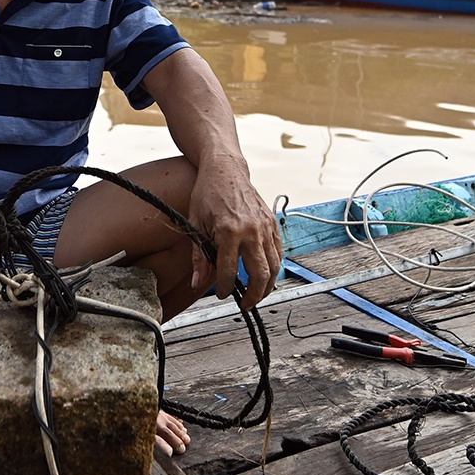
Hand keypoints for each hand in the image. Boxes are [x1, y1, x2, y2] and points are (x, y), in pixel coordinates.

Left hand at [185, 158, 282, 308]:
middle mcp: (251, 230)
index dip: (226, 288)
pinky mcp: (272, 222)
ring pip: (275, 265)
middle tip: (245, 305)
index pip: (230, 271)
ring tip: (258, 294)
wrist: (225, 169)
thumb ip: (199, 256)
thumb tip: (197, 283)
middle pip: (260, 273)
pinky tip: (267, 275)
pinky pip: (279, 251)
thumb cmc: (207, 194)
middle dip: (254, 295)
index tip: (222, 295)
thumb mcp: (195, 224)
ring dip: (268, 285)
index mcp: (229, 231)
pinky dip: (276, 267)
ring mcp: (265, 226)